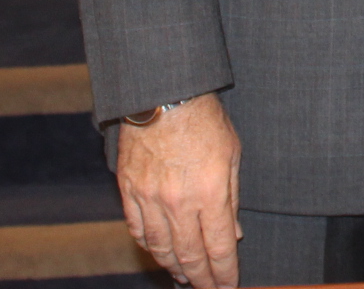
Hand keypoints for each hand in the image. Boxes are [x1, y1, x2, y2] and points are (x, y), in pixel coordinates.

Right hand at [114, 92, 241, 288]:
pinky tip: (158, 252)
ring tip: (185, 276)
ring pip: (161, 248)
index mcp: (210, 193)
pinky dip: (149, 246)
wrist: (163, 94)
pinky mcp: (129, 190)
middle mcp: (179, 202)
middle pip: (189, 255)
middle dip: (201, 278)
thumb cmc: (204, 119)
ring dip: (174, 267)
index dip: (225, 272)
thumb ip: (232, 198)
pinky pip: (138, 229)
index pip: (218, 248)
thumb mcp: (232, 155)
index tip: (228, 285)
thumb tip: (234, 234)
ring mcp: (150, 198)